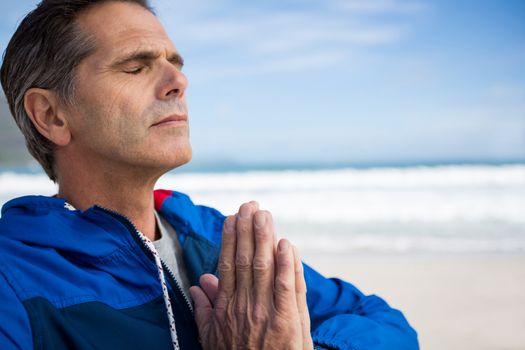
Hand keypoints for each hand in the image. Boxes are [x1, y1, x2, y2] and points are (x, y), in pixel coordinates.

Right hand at [189, 202, 312, 349]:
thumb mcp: (212, 339)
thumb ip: (205, 310)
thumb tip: (199, 283)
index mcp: (226, 307)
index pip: (227, 265)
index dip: (230, 239)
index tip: (232, 218)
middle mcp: (245, 305)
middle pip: (246, 260)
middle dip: (247, 230)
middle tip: (249, 205)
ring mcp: (266, 312)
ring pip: (265, 267)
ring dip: (264, 238)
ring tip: (264, 214)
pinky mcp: (288, 321)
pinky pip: (288, 287)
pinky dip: (287, 264)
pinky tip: (286, 244)